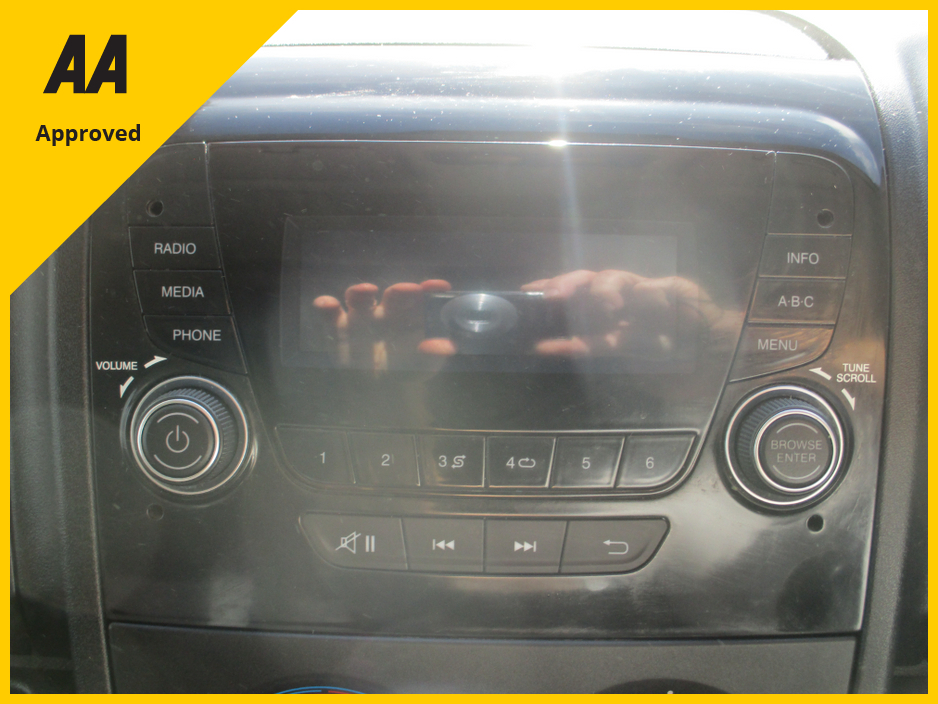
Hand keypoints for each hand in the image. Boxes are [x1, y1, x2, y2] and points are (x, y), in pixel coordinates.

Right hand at [313, 279, 453, 368]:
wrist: (376, 391)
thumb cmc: (403, 370)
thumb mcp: (422, 366)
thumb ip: (433, 354)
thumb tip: (447, 346)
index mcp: (409, 316)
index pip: (422, 298)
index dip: (430, 290)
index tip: (439, 286)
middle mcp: (386, 311)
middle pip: (392, 295)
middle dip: (400, 291)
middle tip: (408, 289)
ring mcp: (361, 317)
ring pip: (360, 298)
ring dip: (361, 291)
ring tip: (367, 290)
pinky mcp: (339, 328)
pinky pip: (330, 314)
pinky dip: (326, 306)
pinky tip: (326, 304)